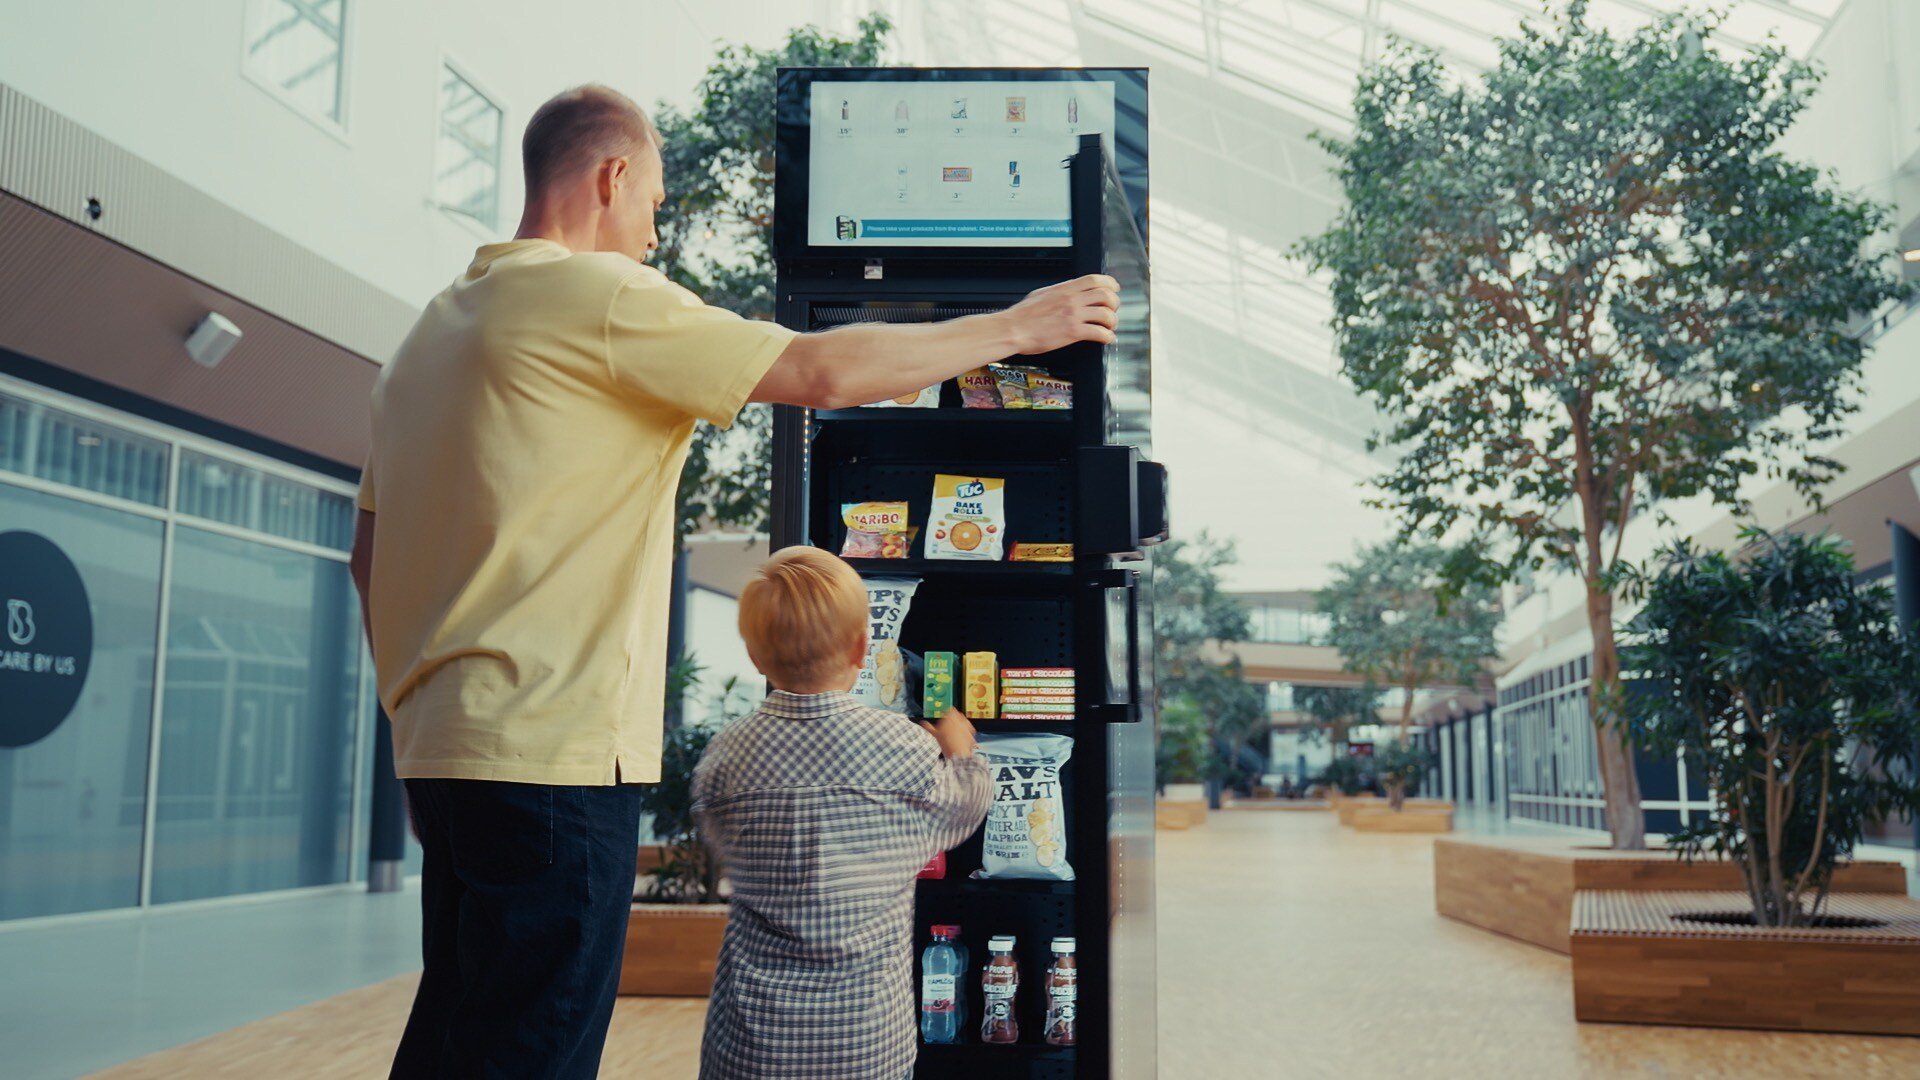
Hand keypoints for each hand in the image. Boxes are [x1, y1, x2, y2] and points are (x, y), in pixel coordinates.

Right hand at [919, 708, 977, 758]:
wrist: (956, 753)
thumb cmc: (945, 743)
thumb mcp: (934, 735)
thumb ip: (928, 727)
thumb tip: (922, 723)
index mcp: (950, 717)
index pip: (950, 710)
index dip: (948, 713)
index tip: (945, 717)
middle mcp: (960, 719)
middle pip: (958, 715)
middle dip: (955, 718)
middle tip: (950, 724)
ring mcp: (967, 726)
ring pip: (964, 721)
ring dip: (961, 723)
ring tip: (956, 731)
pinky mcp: (972, 732)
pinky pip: (970, 729)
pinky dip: (967, 731)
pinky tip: (963, 736)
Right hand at [1000, 274, 1119, 353]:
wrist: (1013, 329)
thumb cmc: (1023, 315)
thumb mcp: (1042, 294)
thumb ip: (1059, 292)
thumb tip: (1068, 291)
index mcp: (1065, 288)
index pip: (1096, 279)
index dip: (1110, 284)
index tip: (1113, 291)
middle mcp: (1072, 300)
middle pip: (1106, 295)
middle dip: (1114, 304)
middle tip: (1112, 312)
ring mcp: (1073, 315)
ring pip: (1106, 314)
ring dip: (1112, 322)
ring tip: (1109, 327)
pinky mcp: (1073, 332)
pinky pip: (1099, 333)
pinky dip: (1107, 337)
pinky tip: (1105, 339)